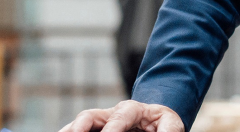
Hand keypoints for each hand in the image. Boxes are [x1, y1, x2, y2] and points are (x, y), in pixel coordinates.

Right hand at [60, 102, 183, 131]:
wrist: (152, 119)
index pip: (119, 118)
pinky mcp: (92, 129)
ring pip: (78, 123)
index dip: (112, 129)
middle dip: (80, 129)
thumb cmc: (161, 123)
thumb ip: (168, 130)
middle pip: (89, 116)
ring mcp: (98, 121)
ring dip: (69, 131)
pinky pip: (76, 130)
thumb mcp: (170, 123)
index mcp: (130, 109)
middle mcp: (109, 113)